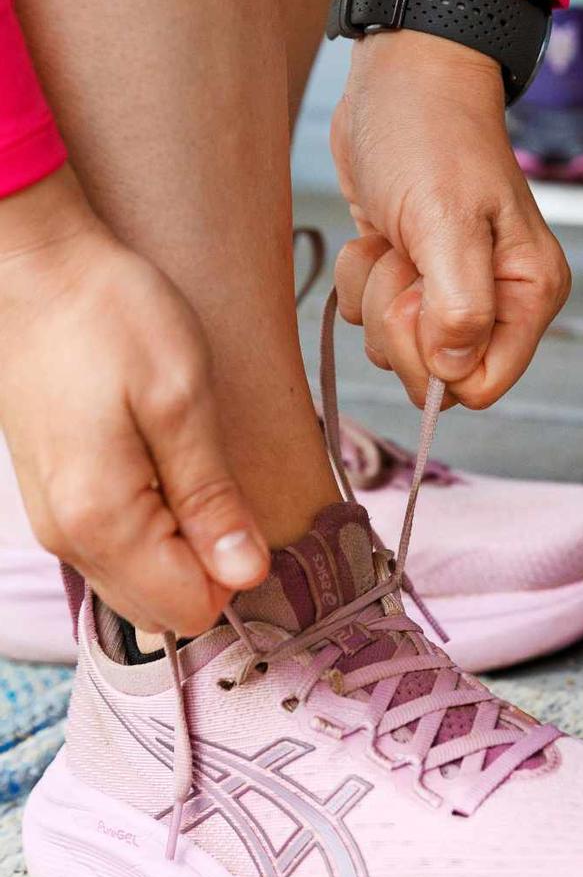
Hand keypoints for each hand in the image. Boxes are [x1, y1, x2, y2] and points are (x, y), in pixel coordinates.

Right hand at [0, 168, 268, 633]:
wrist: (33, 267)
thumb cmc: (111, 318)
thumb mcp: (181, 401)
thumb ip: (211, 497)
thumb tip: (246, 576)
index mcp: (102, 521)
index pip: (190, 609)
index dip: (238, 572)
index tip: (255, 513)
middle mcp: (68, 536)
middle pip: (163, 607)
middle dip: (212, 567)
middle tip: (231, 487)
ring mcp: (56, 517)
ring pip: (138, 580)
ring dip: (185, 546)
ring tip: (200, 469)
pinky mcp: (58, 493)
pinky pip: (117, 545)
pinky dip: (157, 526)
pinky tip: (170, 467)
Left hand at [329, 27, 570, 408]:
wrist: (402, 76)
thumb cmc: (431, 136)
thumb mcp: (447, 222)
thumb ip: (459, 309)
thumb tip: (455, 377)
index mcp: (529, 294)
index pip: (483, 384)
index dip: (437, 359)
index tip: (415, 300)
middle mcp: (498, 299)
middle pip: (436, 370)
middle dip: (399, 321)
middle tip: (404, 259)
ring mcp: (453, 287)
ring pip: (397, 345)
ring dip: (375, 293)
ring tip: (395, 236)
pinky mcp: (411, 272)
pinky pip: (370, 313)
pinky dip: (359, 276)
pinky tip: (379, 232)